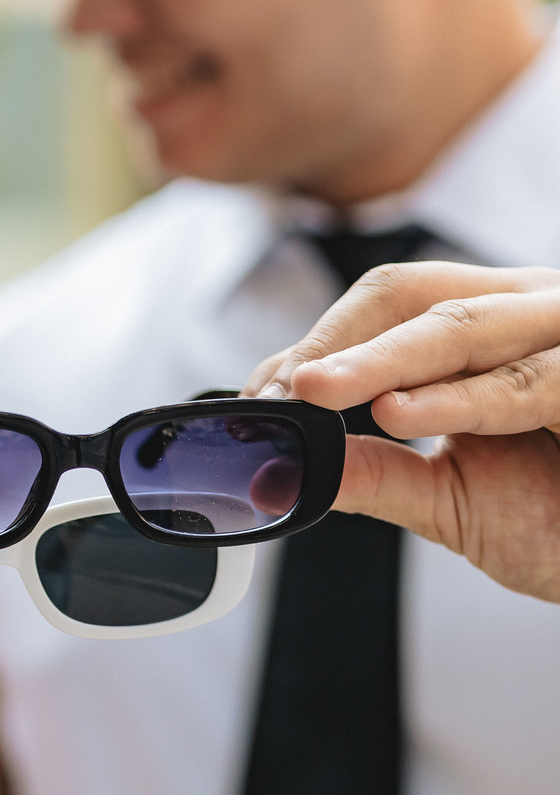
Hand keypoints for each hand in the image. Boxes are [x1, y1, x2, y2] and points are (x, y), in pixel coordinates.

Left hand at [243, 263, 559, 600]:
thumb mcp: (453, 499)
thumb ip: (378, 475)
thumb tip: (287, 467)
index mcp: (494, 326)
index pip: (389, 303)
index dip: (321, 340)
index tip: (262, 392)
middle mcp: (533, 313)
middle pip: (413, 295)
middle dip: (336, 339)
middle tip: (274, 387)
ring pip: (462, 327)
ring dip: (381, 360)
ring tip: (313, 390)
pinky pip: (527, 383)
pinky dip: (460, 399)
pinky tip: (400, 412)